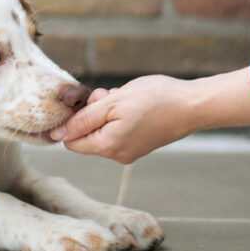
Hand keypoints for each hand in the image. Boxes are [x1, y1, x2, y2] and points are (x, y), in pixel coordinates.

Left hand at [50, 67, 249, 163]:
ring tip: (124, 97)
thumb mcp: (112, 103)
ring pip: (102, 128)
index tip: (88, 101)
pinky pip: (117, 128)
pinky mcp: (139, 143)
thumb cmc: (155, 100)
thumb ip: (82, 119)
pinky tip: (133, 102)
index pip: (71, 141)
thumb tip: (56, 134)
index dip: (72, 119)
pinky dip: (119, 113)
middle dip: (92, 111)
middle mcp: (117, 155)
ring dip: (106, 110)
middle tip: (109, 96)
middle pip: (86, 134)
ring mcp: (129, 150)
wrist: (193, 104)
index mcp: (107, 147)